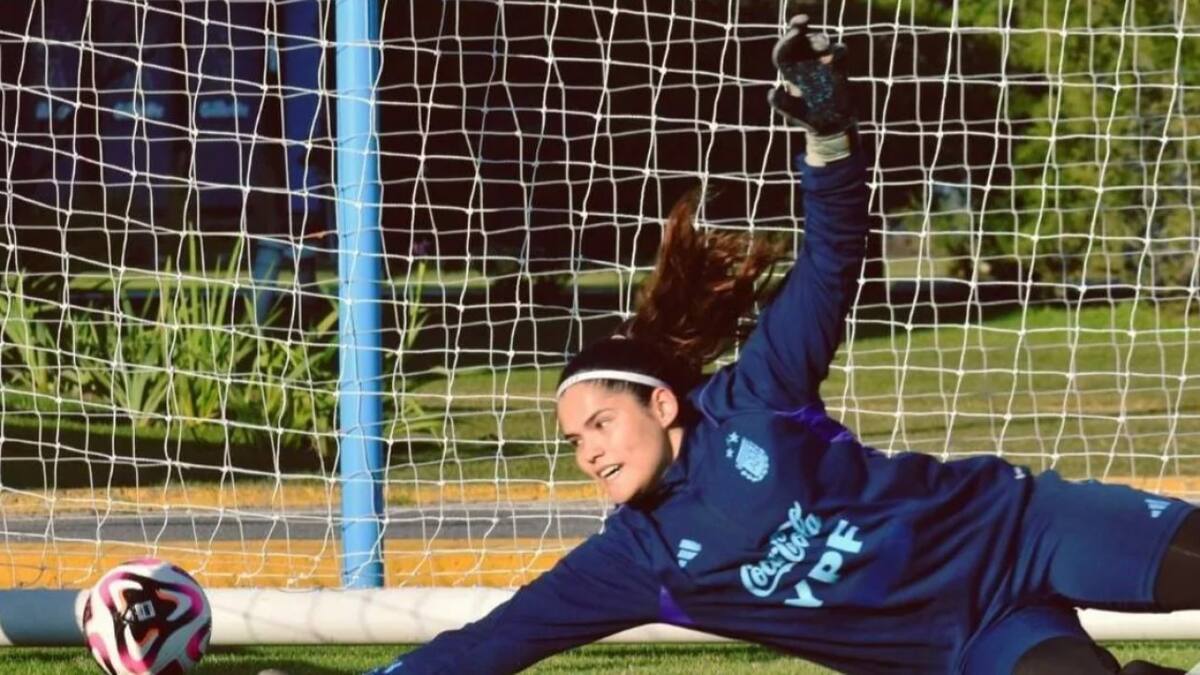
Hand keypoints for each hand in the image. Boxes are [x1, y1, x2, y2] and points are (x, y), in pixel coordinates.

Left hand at [768, 15, 854, 136]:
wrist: (829, 126)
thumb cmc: (807, 117)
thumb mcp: (791, 113)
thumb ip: (781, 103)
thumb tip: (773, 91)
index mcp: (790, 69)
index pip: (785, 50)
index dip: (788, 40)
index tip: (794, 33)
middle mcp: (805, 62)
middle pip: (801, 39)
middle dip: (799, 29)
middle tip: (802, 23)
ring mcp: (823, 62)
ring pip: (820, 41)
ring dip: (819, 40)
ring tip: (821, 48)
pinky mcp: (839, 66)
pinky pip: (839, 51)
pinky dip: (837, 51)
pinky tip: (833, 57)